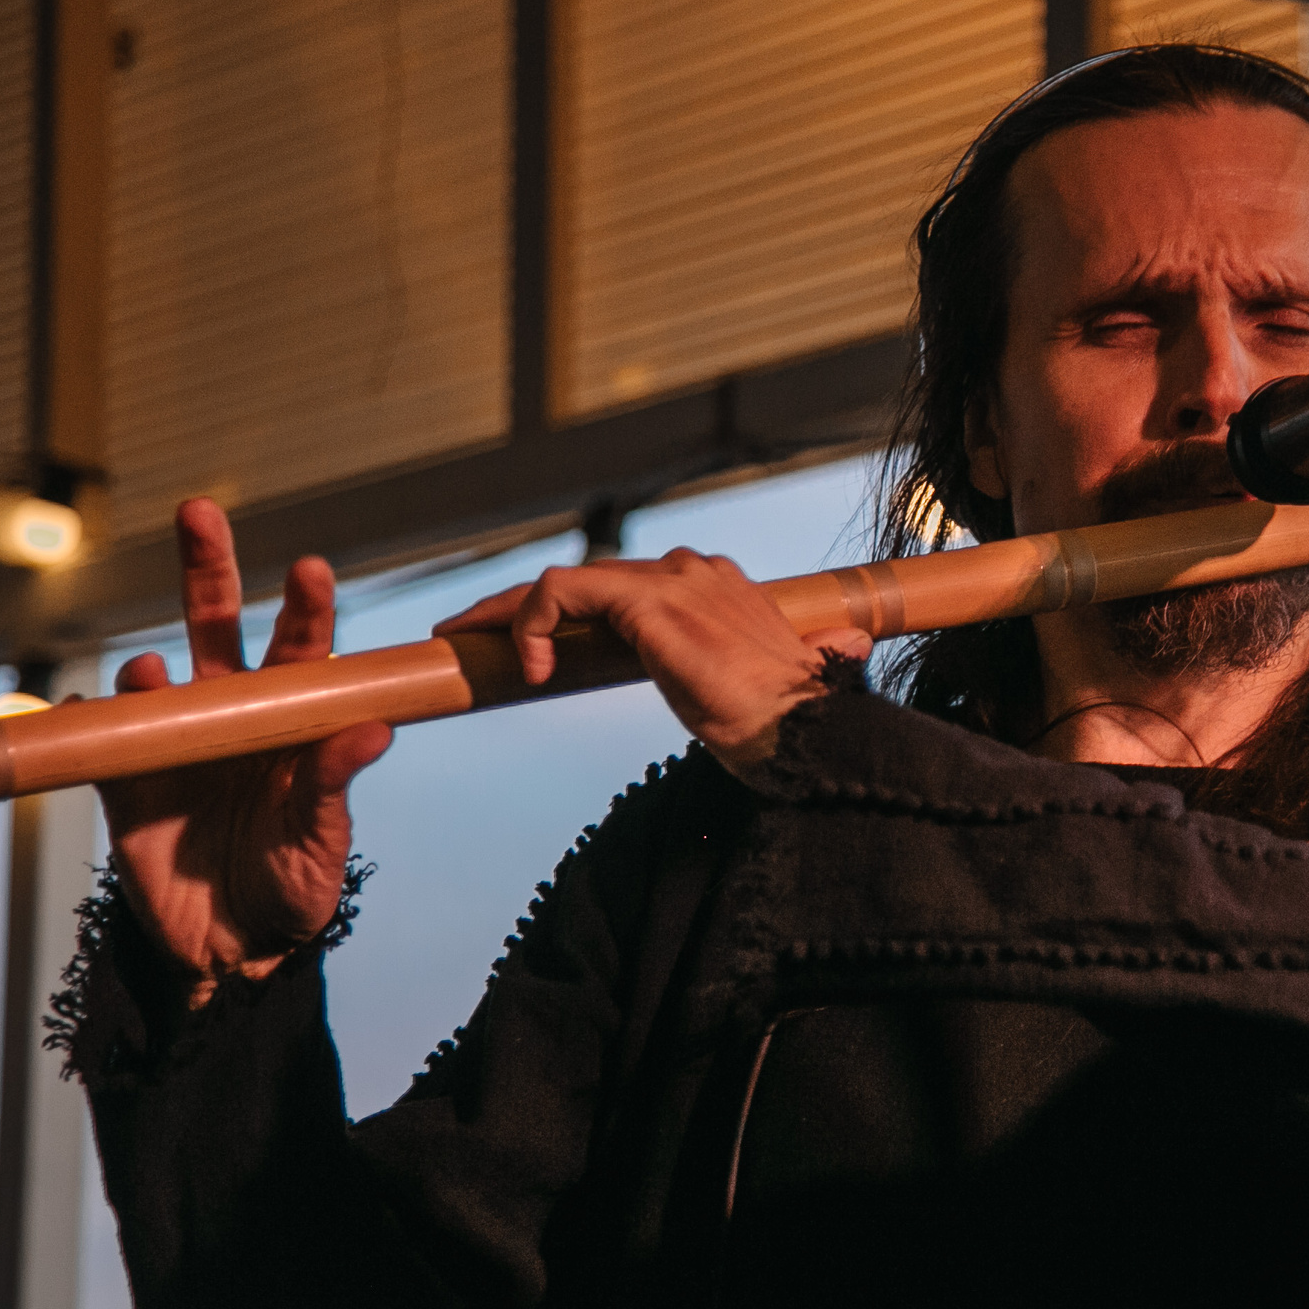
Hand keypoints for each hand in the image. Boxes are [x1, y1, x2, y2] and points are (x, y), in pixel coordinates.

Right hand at [97, 499, 393, 1006]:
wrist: (232, 951)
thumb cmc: (294, 886)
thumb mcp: (324, 840)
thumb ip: (337, 784)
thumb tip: (375, 731)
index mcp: (294, 720)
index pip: (302, 649)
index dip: (306, 608)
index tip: (311, 570)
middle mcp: (232, 714)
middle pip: (217, 626)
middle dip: (207, 568)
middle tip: (199, 510)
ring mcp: (175, 742)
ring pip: (153, 675)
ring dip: (151, 667)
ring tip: (154, 670)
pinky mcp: (123, 781)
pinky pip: (103, 736)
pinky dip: (98, 718)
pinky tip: (101, 712)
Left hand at [432, 549, 870, 779]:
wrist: (806, 736)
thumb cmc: (789, 729)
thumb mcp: (760, 690)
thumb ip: (780, 662)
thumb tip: (842, 649)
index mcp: (719, 590)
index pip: (625, 587)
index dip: (569, 612)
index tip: (528, 648)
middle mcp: (696, 572)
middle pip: (586, 579)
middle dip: (519, 606)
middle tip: (469, 635)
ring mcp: (674, 583)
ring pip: (564, 580)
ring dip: (507, 612)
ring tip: (467, 644)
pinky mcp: (650, 604)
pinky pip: (563, 593)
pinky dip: (533, 624)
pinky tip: (529, 671)